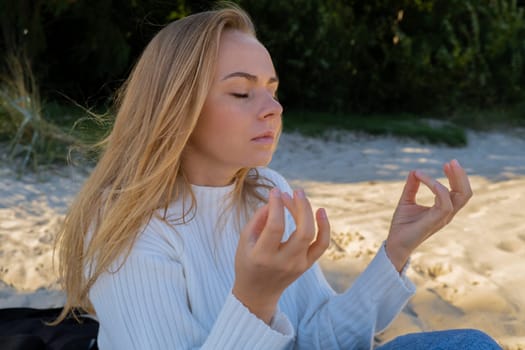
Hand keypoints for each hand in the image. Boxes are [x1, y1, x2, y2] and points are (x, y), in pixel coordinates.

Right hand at [233, 187, 330, 323]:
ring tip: (300, 196)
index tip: (275, 192)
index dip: (276, 205)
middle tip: (294, 191)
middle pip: (302, 231)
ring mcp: (298, 265)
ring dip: (309, 212)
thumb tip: (275, 200)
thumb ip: (258, 219)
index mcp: (263, 256)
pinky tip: (321, 211)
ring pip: (312, 236)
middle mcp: (284, 262)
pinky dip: (325, 228)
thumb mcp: (245, 241)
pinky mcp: (307, 265)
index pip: (276, 227)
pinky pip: (321, 245)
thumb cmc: (247, 262)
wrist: (257, 293)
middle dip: (300, 207)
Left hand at [386, 159, 472, 271]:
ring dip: (454, 178)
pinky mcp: (434, 221)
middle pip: (465, 193)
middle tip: (451, 161)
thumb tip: (414, 171)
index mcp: (443, 209)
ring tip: (445, 165)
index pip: (458, 191)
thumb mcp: (406, 201)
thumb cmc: (402, 225)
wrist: (394, 243)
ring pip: (460, 197)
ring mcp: (442, 218)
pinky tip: (425, 179)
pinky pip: (444, 203)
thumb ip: (412, 187)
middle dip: (461, 176)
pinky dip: (437, 187)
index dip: (456, 177)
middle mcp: (446, 213)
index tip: (446, 164)